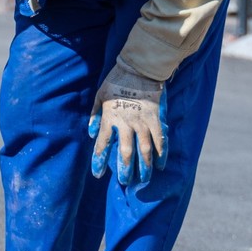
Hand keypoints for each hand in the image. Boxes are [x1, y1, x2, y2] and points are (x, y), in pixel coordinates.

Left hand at [88, 65, 167, 189]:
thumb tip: (90, 133)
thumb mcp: (99, 96)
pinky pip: (160, 140)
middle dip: (124, 170)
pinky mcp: (155, 119)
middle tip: (125, 181)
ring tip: (143, 179)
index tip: (98, 174)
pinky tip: (161, 164)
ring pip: (144, 150)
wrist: (138, 69)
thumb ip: (94, 115)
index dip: (99, 161)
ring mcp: (142, 122)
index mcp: (109, 119)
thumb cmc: (116, 81)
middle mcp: (125, 124)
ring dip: (144, 167)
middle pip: (125, 153)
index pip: (102, 145)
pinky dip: (161, 153)